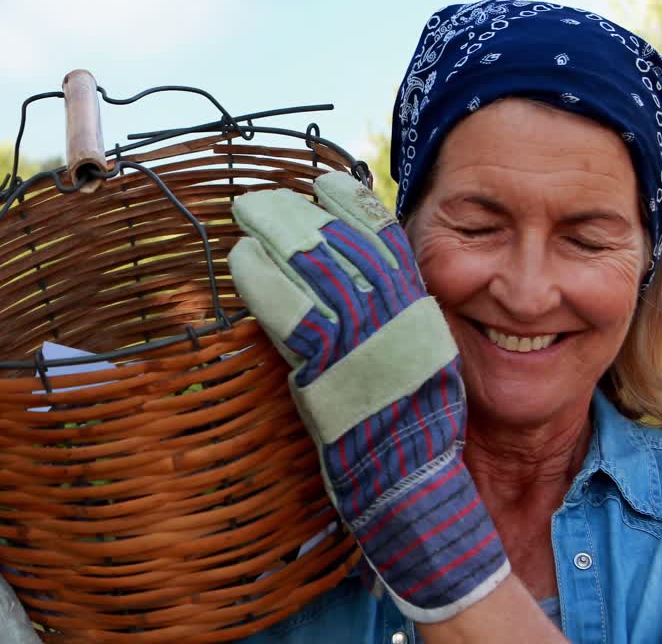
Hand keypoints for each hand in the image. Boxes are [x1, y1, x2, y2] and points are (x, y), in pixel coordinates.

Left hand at [229, 171, 509, 622]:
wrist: (411, 480)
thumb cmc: (414, 425)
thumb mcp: (421, 355)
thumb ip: (396, 313)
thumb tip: (363, 277)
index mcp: (417, 309)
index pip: (383, 239)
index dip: (349, 204)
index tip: (321, 181)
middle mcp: (392, 317)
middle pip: (338, 244)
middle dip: (295, 213)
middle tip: (260, 197)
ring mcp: (359, 341)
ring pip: (312, 269)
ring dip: (273, 234)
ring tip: (244, 215)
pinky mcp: (324, 370)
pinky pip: (288, 314)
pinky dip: (262, 282)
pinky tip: (240, 259)